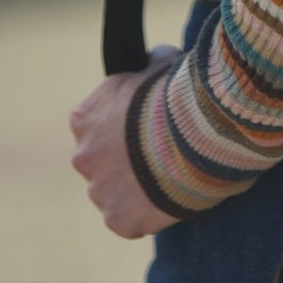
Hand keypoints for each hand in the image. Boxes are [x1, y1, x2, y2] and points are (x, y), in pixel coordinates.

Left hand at [69, 47, 181, 238]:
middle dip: (126, 159)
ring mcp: (100, 192)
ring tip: (176, 176)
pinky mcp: (120, 221)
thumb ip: (149, 67)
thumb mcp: (162, 63)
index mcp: (86, 117)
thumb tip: (154, 61)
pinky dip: (151, 213)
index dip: (124, 122)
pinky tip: (176, 197)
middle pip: (101, 161)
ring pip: (115, 193)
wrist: (199, 130)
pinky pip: (133, 220)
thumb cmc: (182, 91)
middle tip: (164, 152)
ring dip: (138, 188)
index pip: (95, 122)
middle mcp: (83, 156)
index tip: (148, 122)